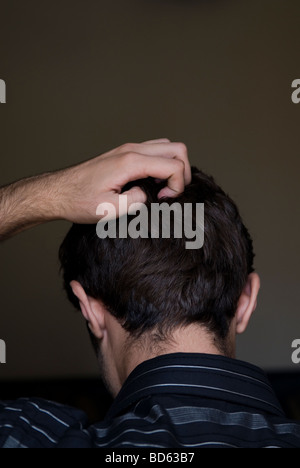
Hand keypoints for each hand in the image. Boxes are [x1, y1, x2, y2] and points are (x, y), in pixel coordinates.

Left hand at [0, 139, 190, 239]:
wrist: (57, 192)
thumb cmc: (79, 201)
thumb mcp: (109, 210)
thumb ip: (137, 201)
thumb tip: (150, 194)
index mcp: (130, 162)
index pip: (174, 165)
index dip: (177, 186)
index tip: (164, 201)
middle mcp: (132, 150)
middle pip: (177, 149)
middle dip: (182, 173)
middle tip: (171, 194)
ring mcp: (128, 149)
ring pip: (167, 146)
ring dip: (173, 166)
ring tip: (162, 188)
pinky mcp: (124, 153)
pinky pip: (154, 149)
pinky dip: (162, 163)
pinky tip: (151, 182)